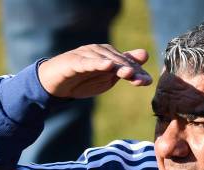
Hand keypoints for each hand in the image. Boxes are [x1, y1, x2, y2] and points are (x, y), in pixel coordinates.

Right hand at [37, 44, 151, 98]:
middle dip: (131, 71)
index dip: (138, 72)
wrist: (55, 83)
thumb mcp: (106, 77)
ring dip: (118, 67)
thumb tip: (145, 54)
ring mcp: (86, 55)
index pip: (127, 64)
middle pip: (118, 61)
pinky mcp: (74, 61)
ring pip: (105, 61)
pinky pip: (86, 62)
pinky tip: (106, 65)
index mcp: (109, 55)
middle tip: (142, 80)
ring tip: (130, 73)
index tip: (148, 81)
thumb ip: (124, 67)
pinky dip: (97, 63)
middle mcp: (99, 51)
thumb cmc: (83, 79)